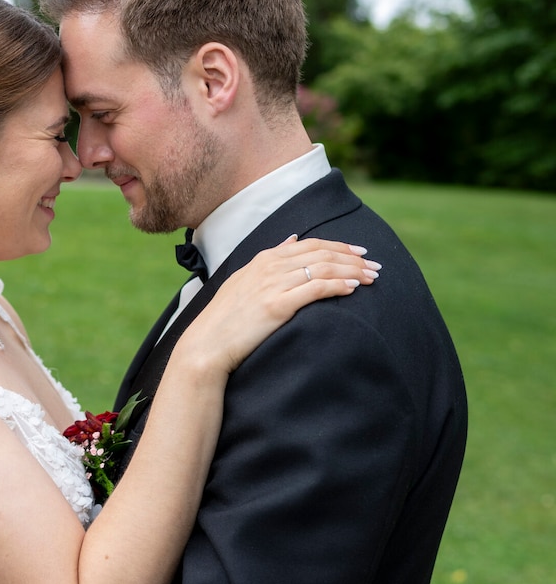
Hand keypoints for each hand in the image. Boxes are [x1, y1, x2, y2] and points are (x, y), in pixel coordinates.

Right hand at [174, 236, 379, 376]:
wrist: (207, 344)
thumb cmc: (226, 317)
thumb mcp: (244, 279)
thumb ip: (270, 258)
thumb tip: (291, 240)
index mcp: (263, 259)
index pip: (311, 244)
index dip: (339, 247)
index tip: (360, 254)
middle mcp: (270, 267)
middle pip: (322, 254)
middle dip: (353, 258)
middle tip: (375, 266)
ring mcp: (273, 285)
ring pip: (324, 269)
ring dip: (352, 272)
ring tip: (371, 279)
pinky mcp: (277, 305)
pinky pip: (315, 289)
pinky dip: (337, 286)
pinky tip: (353, 289)